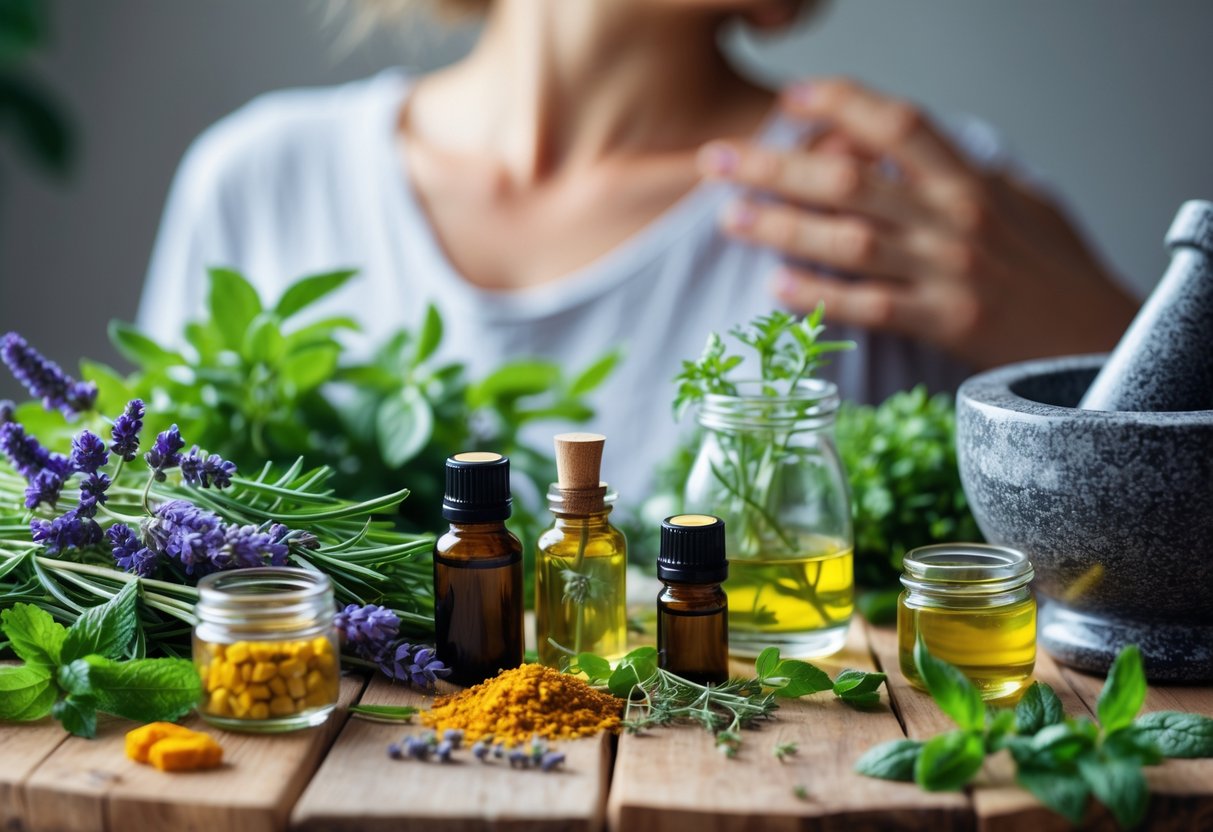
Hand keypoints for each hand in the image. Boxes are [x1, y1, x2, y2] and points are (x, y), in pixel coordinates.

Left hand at [697, 78, 1138, 369]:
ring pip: (849, 240)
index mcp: (970, 179)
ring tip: (731, 218)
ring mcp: (948, 270)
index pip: (900, 122)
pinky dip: (820, 295)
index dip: (843, 102)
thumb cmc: (1052, 268)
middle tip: (718, 161)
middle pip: (850, 179)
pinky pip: (870, 305)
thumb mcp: (1016, 199)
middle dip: (776, 165)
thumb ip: (956, 173)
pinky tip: (776, 287)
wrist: (1097, 337)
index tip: (794, 97)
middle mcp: (954, 217)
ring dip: (782, 227)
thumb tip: (893, 151)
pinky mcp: (944, 322)